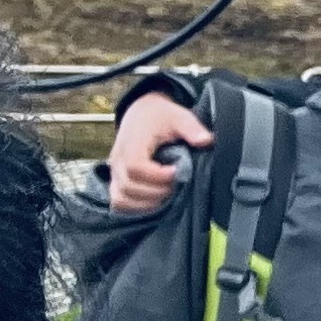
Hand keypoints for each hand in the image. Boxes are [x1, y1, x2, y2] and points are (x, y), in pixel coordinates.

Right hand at [106, 93, 214, 214]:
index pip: (135, 167)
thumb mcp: (179, 116)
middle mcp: (117, 159)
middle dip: (156, 191)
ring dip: (145, 203)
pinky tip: (154, 202)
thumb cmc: (161, 116)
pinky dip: (134, 208)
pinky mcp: (116, 180)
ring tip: (166, 195)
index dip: (157, 176)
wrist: (142, 112)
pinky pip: (118, 202)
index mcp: (131, 143)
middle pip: (129, 186)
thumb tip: (206, 140)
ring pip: (120, 198)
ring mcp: (114, 172)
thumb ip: (192, 128)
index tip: (176, 172)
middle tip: (176, 186)